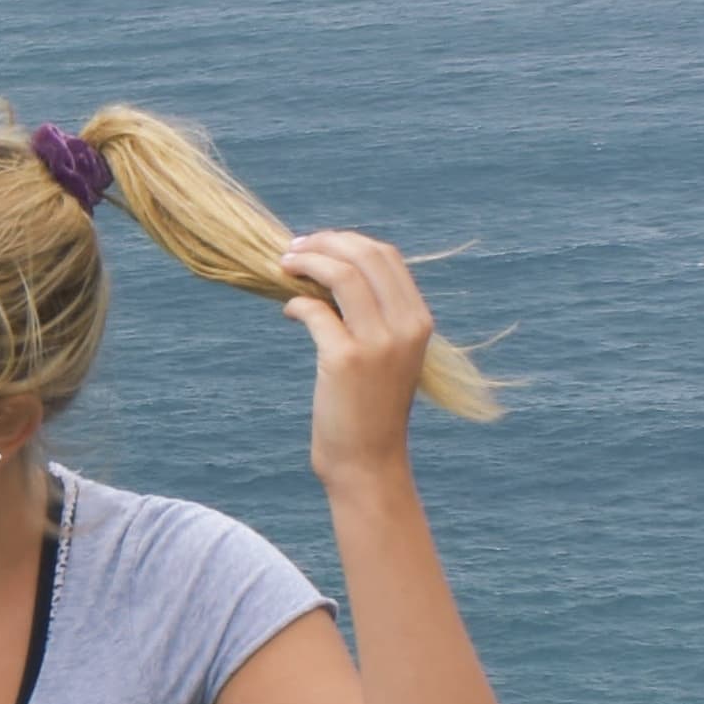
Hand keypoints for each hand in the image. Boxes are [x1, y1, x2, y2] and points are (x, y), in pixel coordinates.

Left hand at [276, 228, 436, 483]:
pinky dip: (296, 303)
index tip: (317, 243)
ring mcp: (378, 343)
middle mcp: (405, 327)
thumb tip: (329, 268)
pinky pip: (315, 311)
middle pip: (365, 255)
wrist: (368, 462)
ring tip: (283, 266)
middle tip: (292, 249)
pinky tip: (288, 311)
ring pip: (341, 274)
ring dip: (306, 262)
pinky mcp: (345, 360)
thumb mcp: (388, 354)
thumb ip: (373, 314)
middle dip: (324, 242)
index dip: (347, 241)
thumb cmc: (369, 407)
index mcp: (419, 321)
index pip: (386, 256)